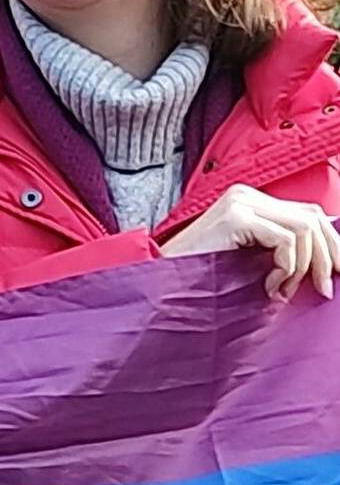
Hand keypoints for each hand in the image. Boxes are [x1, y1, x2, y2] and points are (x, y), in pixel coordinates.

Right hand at [161, 184, 338, 300]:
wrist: (163, 283)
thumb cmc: (203, 277)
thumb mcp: (251, 260)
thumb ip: (280, 250)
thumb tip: (328, 258)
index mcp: (249, 201)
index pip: (309, 212)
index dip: (331, 244)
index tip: (335, 274)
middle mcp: (246, 195)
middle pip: (313, 216)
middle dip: (328, 256)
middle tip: (323, 289)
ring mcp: (240, 203)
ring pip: (305, 228)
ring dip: (304, 267)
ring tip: (284, 290)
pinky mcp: (235, 217)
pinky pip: (286, 240)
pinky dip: (287, 268)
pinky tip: (269, 286)